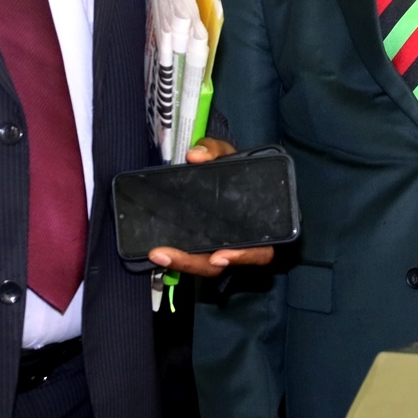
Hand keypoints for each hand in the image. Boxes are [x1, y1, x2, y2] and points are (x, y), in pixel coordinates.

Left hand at [147, 138, 278, 276]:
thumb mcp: (227, 155)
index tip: (219, 256)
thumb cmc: (233, 169)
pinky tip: (158, 251)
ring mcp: (220, 249)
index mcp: (260, 227)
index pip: (261, 252)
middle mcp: (241, 244)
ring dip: (179, 263)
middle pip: (220, 265)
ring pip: (203, 267)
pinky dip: (176, 257)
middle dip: (192, 263)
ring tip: (157, 253)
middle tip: (164, 254)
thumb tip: (195, 156)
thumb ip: (214, 150)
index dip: (244, 257)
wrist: (222, 174)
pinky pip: (191, 259)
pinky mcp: (201, 247)